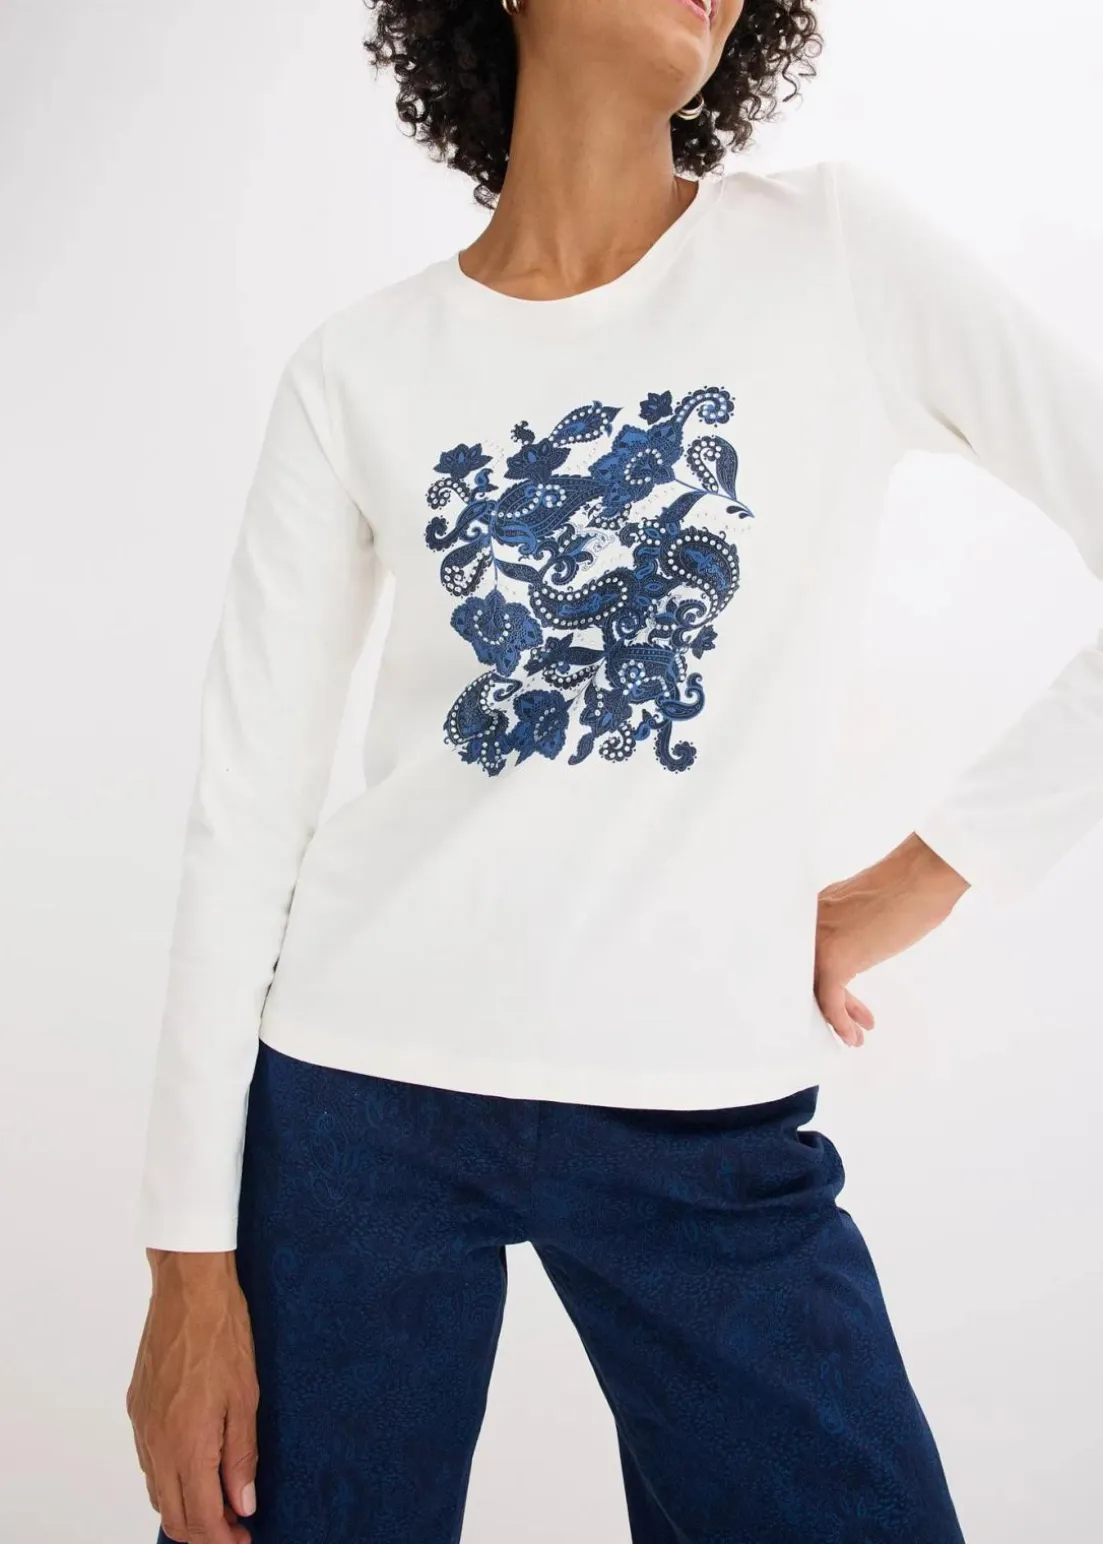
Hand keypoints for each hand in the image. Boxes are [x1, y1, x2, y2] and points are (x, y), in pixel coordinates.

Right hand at [126, 1250, 258, 1543]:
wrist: (188, 1288)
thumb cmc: (222, 1334)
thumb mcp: (246, 1397)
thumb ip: (242, 1456)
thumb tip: (243, 1504)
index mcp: (187, 1444)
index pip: (201, 1519)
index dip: (224, 1540)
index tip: (245, 1538)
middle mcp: (157, 1443)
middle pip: (174, 1515)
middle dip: (204, 1534)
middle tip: (235, 1528)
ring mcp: (142, 1426)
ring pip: (157, 1491)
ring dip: (185, 1508)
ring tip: (219, 1502)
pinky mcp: (137, 1408)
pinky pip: (148, 1462)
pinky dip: (170, 1479)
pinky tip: (194, 1467)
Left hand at [815, 832, 969, 1046]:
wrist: (923, 877)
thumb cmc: (908, 887)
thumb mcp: (868, 909)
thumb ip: (852, 926)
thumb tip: (856, 947)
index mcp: (817, 908)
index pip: (808, 953)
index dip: (819, 979)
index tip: (836, 996)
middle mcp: (811, 923)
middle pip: (807, 972)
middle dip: (829, 1001)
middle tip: (846, 1017)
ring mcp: (820, 940)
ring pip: (816, 989)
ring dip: (836, 1017)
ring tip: (853, 1034)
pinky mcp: (836, 958)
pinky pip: (830, 999)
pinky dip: (840, 1021)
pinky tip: (852, 1034)